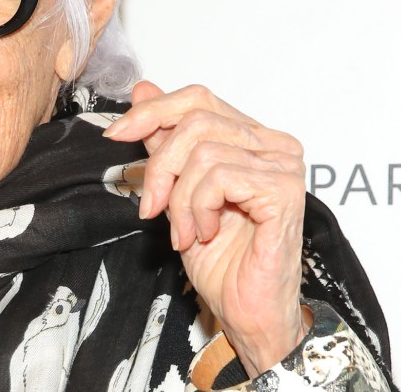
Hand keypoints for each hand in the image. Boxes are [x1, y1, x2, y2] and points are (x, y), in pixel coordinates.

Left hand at [103, 81, 307, 376]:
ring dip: (180, 198)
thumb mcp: (177, 191)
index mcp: (252, 137)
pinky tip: (206, 234)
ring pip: (202, 151)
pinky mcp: (284, 189)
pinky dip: (198, 208)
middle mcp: (274, 143)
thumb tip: (143, 90)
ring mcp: (283, 164)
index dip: (152, 110)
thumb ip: (165, 140)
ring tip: (186, 231)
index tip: (116, 134)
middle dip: (160, 165)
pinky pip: (219, 176)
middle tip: (152, 207)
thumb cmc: (221, 260)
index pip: (198, 99)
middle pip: (195, 119)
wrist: (247, 311)